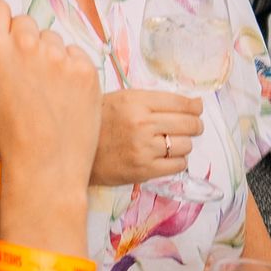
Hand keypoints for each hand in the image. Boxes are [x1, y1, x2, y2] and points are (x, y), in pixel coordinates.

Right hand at [0, 1, 98, 198]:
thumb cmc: (2, 128)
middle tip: (23, 79)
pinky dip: (69, 70)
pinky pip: (74, 55)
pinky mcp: (85, 67)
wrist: (45, 164)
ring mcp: (58, 54)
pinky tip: (62, 96)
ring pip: (51, 39)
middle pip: (24, 22)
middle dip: (22, 42)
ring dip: (47, 57)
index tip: (2, 50)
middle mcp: (25, 41)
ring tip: (44, 92)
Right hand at [90, 87, 208, 187]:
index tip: (196, 109)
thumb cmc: (99, 123)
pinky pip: (178, 165)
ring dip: (183, 144)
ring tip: (169, 143)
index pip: (180, 103)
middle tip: (190, 127)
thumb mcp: (121, 100)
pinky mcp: (144, 169)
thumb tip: (194, 104)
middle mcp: (142, 123)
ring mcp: (144, 148)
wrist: (75, 151)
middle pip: (188, 124)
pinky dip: (177, 160)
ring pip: (186, 145)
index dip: (194, 107)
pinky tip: (165, 156)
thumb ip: (154, 101)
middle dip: (194, 125)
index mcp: (135, 101)